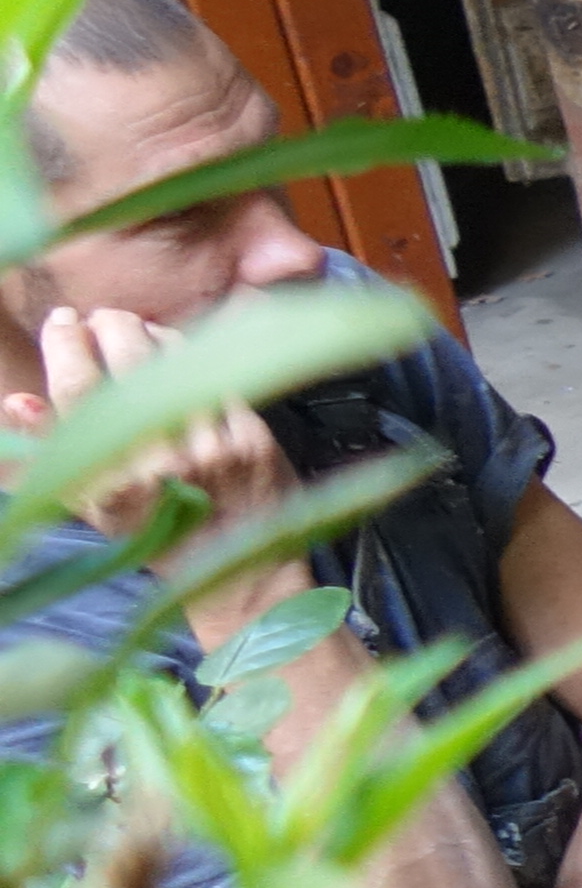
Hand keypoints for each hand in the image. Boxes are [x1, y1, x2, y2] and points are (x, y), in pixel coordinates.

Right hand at [6, 305, 296, 551]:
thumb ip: (45, 452)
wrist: (234, 567)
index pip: (77, 389)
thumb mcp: (85, 501)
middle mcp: (162, 461)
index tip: (62, 322)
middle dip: (109, 324)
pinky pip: (217, 374)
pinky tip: (176, 353)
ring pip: (176, 359)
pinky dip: (192, 354)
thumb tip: (17, 400)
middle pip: (129, 358)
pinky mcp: (253, 438)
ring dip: (150, 333)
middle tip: (100, 320)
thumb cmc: (148, 528)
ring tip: (136, 333)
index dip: (65, 343)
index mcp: (110, 479)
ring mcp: (213, 447)